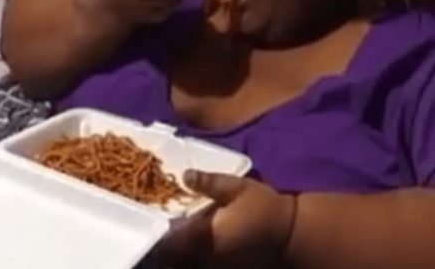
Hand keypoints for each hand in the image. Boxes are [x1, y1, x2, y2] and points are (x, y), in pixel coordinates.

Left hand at [155, 170, 296, 268]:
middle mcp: (206, 255)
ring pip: (186, 260)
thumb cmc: (264, 207)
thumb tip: (184, 175)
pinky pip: (199, 260)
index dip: (155, 236)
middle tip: (153, 229)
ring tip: (168, 234)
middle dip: (162, 245)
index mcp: (205, 235)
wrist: (291, 233)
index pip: (170, 241)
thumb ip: (209, 183)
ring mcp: (216, 263)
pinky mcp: (226, 265)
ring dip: (176, 249)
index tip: (143, 225)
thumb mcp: (237, 187)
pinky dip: (191, 252)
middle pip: (174, 256)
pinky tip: (192, 238)